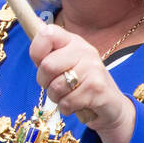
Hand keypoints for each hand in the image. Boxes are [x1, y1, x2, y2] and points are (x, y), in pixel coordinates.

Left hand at [30, 24, 135, 142]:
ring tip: (68, 95)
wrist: (111, 104)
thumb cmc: (79, 84)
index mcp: (73, 41)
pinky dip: (66, 108)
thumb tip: (33, 44)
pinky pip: (67, 102)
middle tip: (55, 85)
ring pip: (56, 87)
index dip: (37, 52)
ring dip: (56, 97)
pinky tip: (77, 104)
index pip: (47, 34)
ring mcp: (93, 68)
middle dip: (44, 82)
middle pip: (47, 65)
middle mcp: (85, 51)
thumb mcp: (63, 65)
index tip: (42, 63)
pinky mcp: (98, 88)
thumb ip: (46, 56)